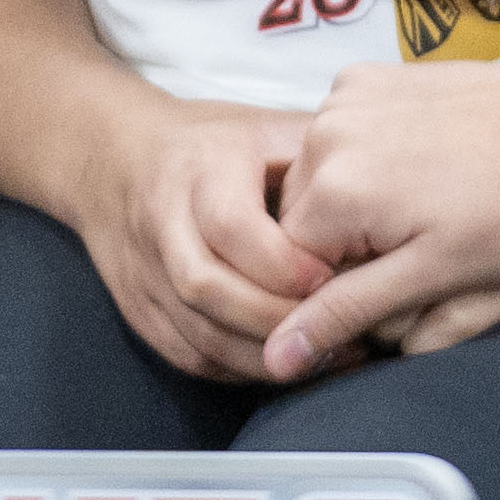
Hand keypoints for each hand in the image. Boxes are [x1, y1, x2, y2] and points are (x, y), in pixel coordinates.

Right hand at [72, 91, 324, 384]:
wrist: (115, 161)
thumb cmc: (215, 145)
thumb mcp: (268, 129)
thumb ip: (318, 159)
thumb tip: (384, 190)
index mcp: (198, 169)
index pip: (231, 225)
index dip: (283, 262)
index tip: (331, 279)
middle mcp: (162, 222)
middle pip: (208, 288)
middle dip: (278, 317)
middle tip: (339, 328)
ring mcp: (144, 273)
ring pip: (198, 334)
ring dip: (265, 356)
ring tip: (328, 355)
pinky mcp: (140, 312)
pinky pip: (191, 357)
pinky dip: (241, 370)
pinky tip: (287, 363)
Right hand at [264, 51, 499, 379]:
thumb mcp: (435, 274)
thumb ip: (348, 311)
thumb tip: (277, 358)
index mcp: (332, 192)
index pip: (291, 268)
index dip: (339, 290)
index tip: (397, 284)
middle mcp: (322, 136)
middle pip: (302, 222)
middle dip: (345, 245)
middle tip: (418, 245)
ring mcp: (342, 98)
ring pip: (320, 179)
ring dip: (356, 201)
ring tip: (426, 203)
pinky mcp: (365, 77)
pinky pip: (341, 135)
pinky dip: (368, 156)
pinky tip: (422, 164)